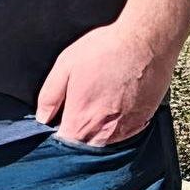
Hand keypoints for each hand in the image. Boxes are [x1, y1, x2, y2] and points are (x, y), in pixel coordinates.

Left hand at [35, 11, 177, 148]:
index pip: (62, 144)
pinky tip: (115, 102)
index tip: (57, 122)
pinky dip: (116, 124)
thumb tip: (43, 117)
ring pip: (103, 141)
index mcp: (80, 120)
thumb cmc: (107, 50)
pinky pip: (123, 133)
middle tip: (80, 106)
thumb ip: (50, 96)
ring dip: (97, 129)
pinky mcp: (142, 122)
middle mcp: (103, 132)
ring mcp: (125, 129)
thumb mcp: (66, 65)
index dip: (56, 134)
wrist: (147, 42)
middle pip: (83, 146)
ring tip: (100, 101)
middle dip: (77, 133)